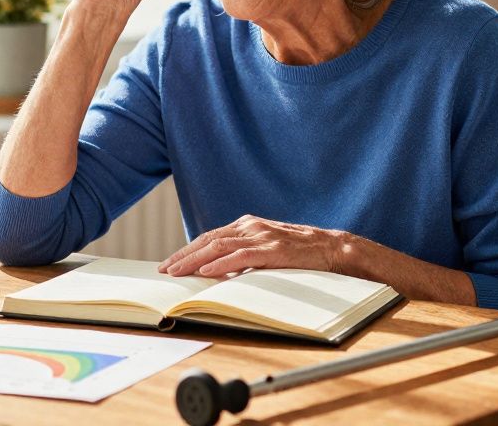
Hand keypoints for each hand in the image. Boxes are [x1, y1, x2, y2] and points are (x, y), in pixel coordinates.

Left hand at [158, 215, 344, 277]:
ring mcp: (261, 235)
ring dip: (194, 260)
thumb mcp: (267, 249)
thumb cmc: (300, 253)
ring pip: (219, 246)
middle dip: (183, 255)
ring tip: (177, 272)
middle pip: (208, 239)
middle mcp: (250, 226)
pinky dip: (221, 264)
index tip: (170, 263)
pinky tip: (206, 272)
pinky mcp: (273, 249)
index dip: (187, 250)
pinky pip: (241, 256)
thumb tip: (219, 271)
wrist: (332, 249)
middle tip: (164, 269)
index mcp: (247, 225)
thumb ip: (245, 254)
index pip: (210, 237)